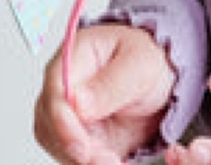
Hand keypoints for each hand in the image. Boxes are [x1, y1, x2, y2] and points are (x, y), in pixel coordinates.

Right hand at [34, 22, 175, 164]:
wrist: (160, 79)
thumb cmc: (146, 59)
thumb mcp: (140, 64)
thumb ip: (112, 83)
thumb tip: (77, 103)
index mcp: (74, 56)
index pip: (54, 92)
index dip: (62, 123)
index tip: (81, 146)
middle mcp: (62, 86)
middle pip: (50, 124)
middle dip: (76, 148)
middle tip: (106, 160)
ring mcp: (66, 113)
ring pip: (57, 145)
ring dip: (83, 160)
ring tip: (114, 161)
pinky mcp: (76, 136)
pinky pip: (71, 156)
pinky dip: (90, 163)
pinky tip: (113, 161)